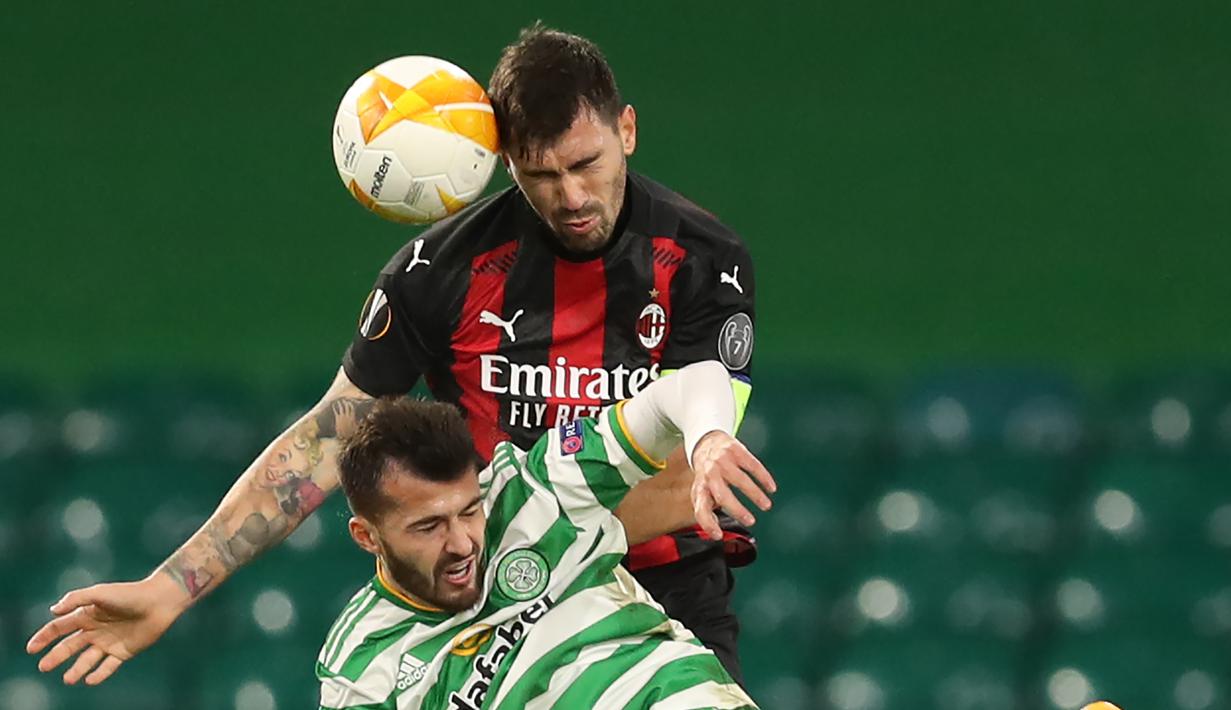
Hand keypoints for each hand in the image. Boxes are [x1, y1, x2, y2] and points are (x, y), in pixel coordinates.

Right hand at [25, 574, 186, 684]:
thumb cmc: (129, 594)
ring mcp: (108, 642)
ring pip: (86, 659)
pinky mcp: (123, 651)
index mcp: (86, 615)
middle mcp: (95, 630)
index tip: (31, 649)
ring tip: (68, 679)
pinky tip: (89, 680)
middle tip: (43, 667)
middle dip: (55, 656)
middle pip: (69, 646)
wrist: (159, 601)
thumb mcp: (100, 593)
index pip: (59, 628)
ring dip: (76, 669)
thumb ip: (76, 599)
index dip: (44, 637)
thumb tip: (52, 611)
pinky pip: (107, 666)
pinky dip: (98, 674)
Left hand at [689, 431, 776, 539]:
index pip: (700, 508)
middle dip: (737, 509)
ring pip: (740, 480)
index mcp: (700, 487)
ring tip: (766, 505)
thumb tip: (715, 532)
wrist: (706, 442)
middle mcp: (709, 474)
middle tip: (751, 521)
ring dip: (755, 495)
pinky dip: (763, 478)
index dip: (708, 523)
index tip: (719, 535)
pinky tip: (770, 487)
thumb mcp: (702, 490)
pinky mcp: (735, 451)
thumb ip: (707, 508)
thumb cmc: (706, 473)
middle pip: (722, 494)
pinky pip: (752, 465)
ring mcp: (722, 461)